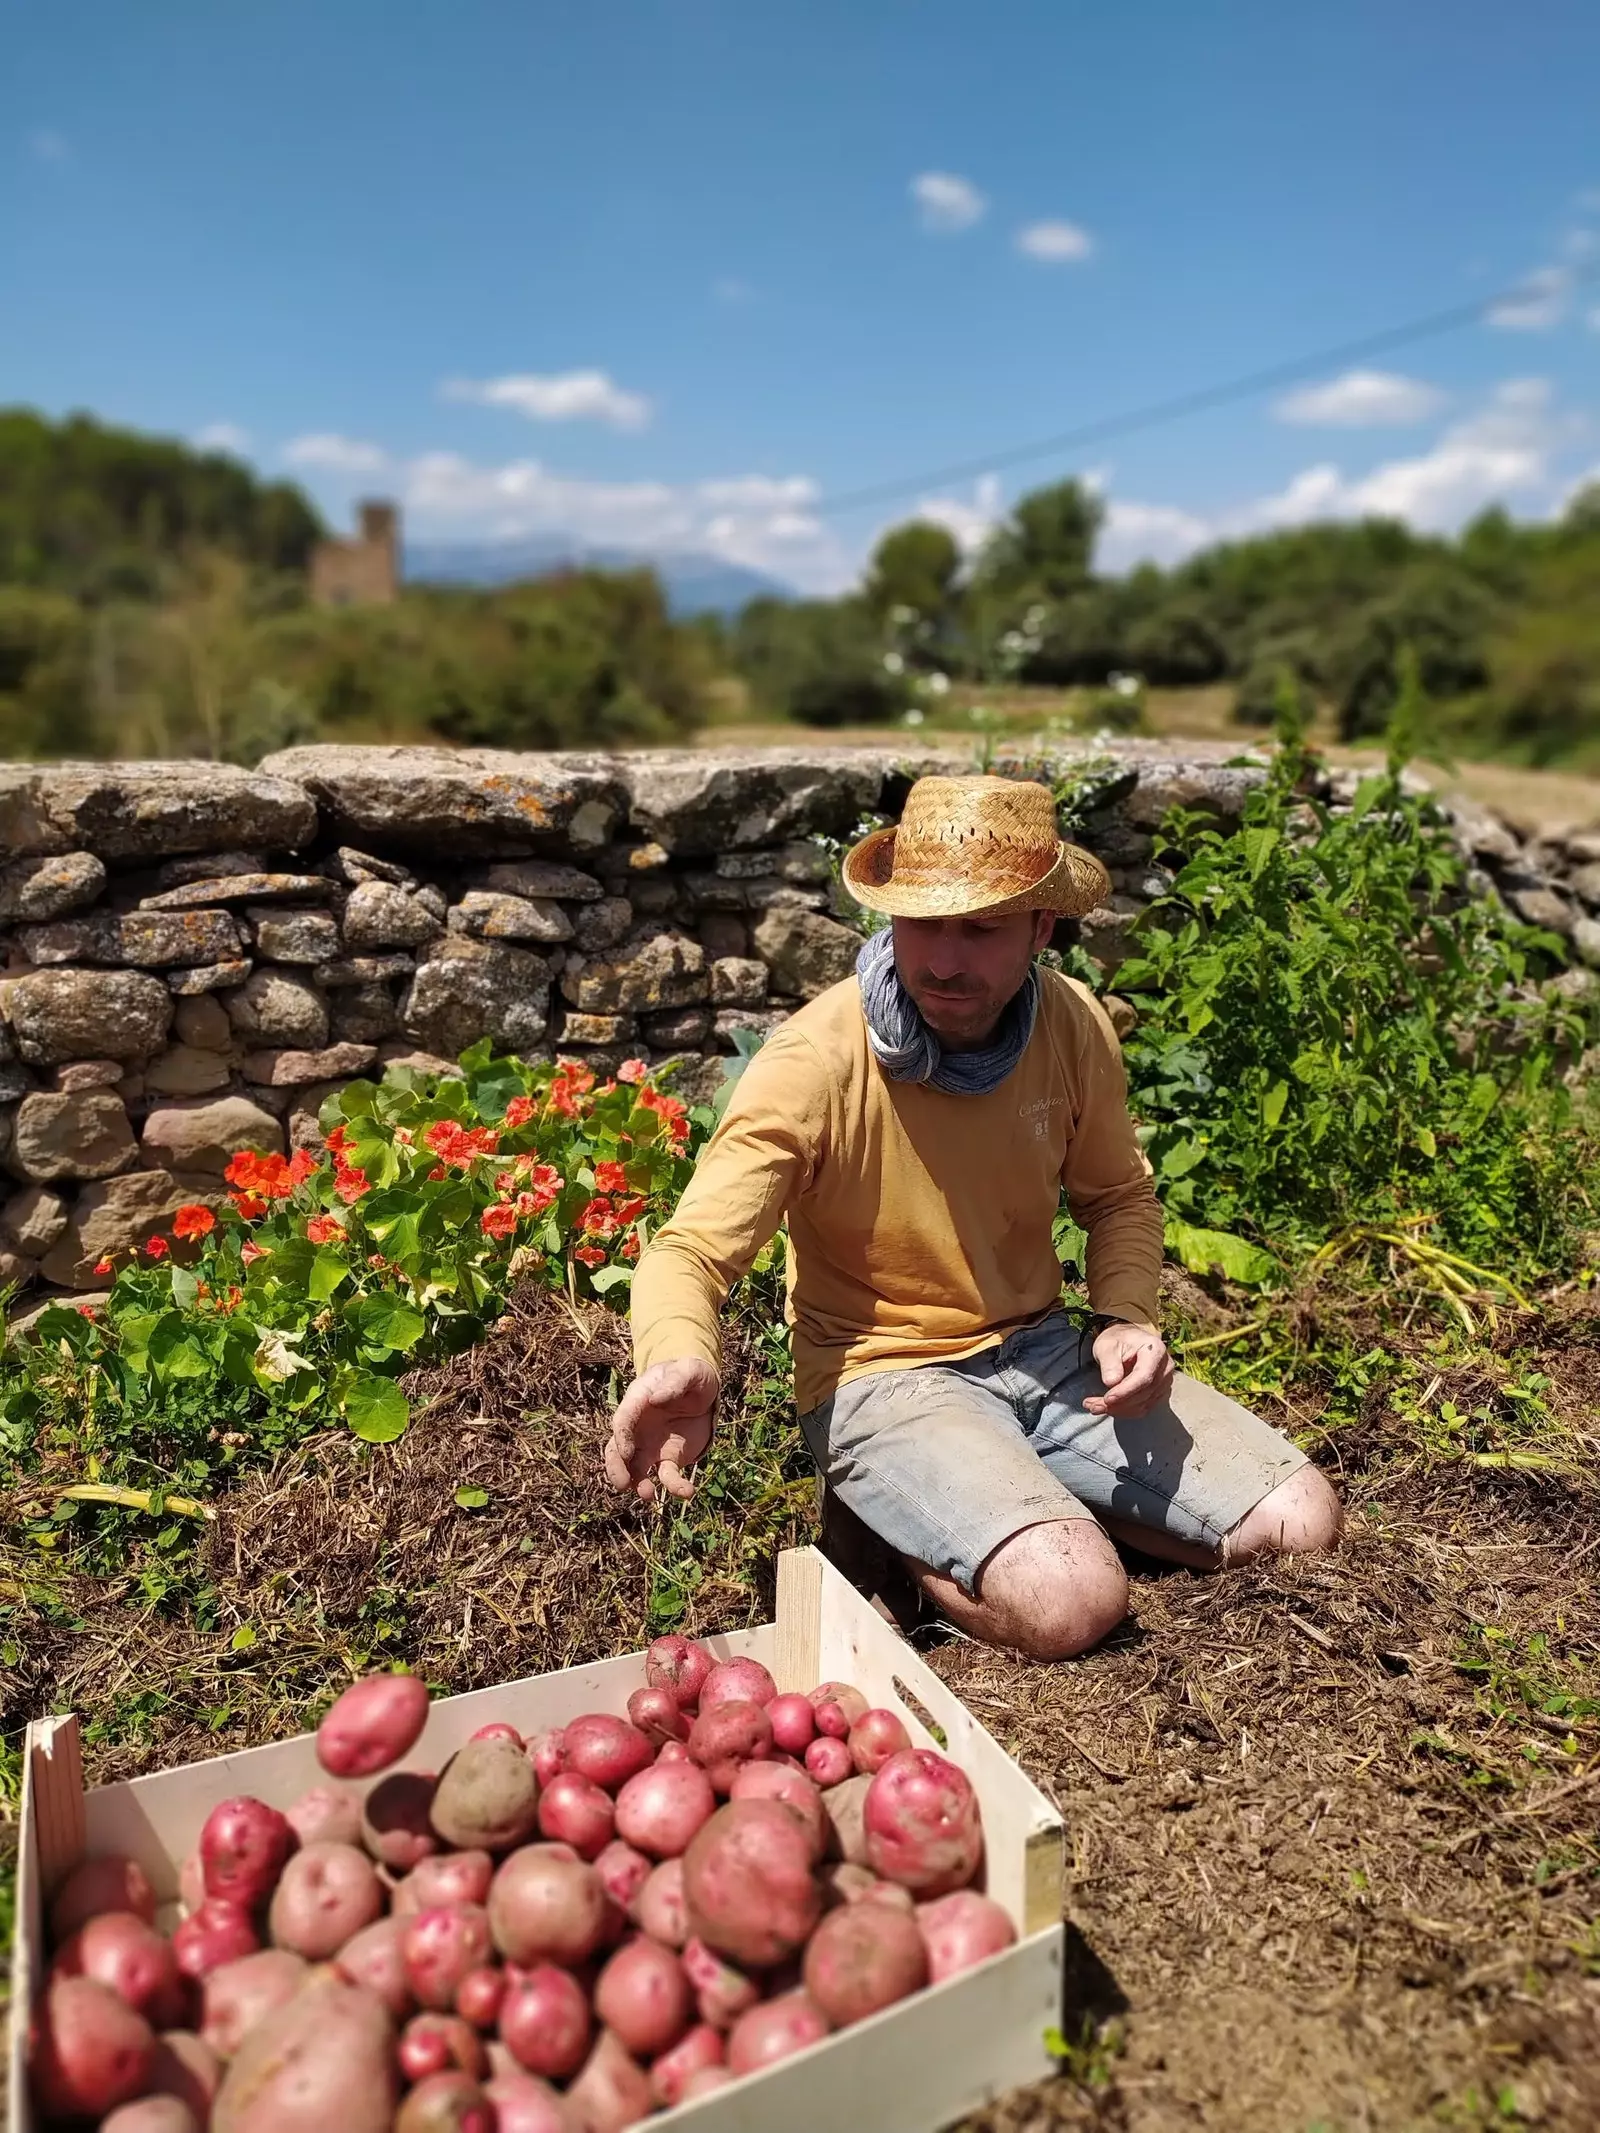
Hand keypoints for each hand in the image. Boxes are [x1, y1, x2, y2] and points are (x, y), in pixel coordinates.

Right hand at [604, 1357, 718, 1502]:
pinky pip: (668, 1476)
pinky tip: (686, 1492)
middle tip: (623, 1484)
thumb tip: (656, 1399)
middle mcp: (638, 1428)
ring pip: (635, 1469)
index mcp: (637, 1402)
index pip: (622, 1420)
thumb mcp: (688, 1371)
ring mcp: (650, 1446)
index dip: (621, 1437)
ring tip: (648, 1495)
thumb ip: (674, 1382)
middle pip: (617, 1451)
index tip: (626, 1452)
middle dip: (617, 1468)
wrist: (703, 1390)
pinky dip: (674, 1487)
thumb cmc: (690, 1375)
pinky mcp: (669, 1459)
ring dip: (638, 1484)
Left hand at [1086, 1322, 1173, 1417]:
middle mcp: (1164, 1367)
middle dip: (1117, 1403)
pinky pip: (1143, 1408)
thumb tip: (1111, 1382)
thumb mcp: (1107, 1345)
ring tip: (1095, 1406)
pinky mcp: (1159, 1393)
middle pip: (1143, 1393)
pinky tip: (1108, 1407)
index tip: (1107, 1399)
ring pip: (1143, 1405)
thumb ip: (1109, 1362)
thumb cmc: (1118, 1340)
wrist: (1126, 1340)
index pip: (1143, 1377)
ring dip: (1118, 1410)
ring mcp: (1164, 1382)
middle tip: (1093, 1405)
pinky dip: (1124, 1411)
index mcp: (1155, 1350)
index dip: (1125, 1391)